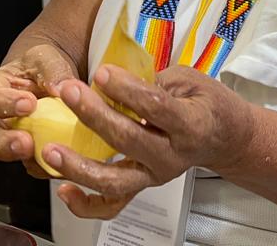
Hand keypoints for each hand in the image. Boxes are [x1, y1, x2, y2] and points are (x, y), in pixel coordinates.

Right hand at [0, 44, 77, 177]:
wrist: (52, 79)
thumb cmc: (40, 66)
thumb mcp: (45, 58)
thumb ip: (52, 70)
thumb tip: (63, 87)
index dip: (2, 103)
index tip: (29, 103)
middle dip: (3, 143)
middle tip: (26, 142)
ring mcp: (9, 138)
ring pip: (5, 157)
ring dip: (21, 159)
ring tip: (38, 154)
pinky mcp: (29, 153)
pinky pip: (32, 165)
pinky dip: (44, 165)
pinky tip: (60, 161)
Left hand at [46, 64, 255, 218]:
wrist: (224, 138)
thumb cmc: (206, 104)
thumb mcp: (189, 80)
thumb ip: (152, 81)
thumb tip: (111, 78)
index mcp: (190, 125)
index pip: (155, 108)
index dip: (126, 90)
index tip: (102, 72)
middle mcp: (171, 157)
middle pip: (128, 140)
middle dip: (94, 115)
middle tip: (70, 92)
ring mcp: (154, 176)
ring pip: (115, 181)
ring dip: (79, 167)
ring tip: (52, 151)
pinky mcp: (141, 186)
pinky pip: (112, 205)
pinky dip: (86, 204)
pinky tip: (64, 191)